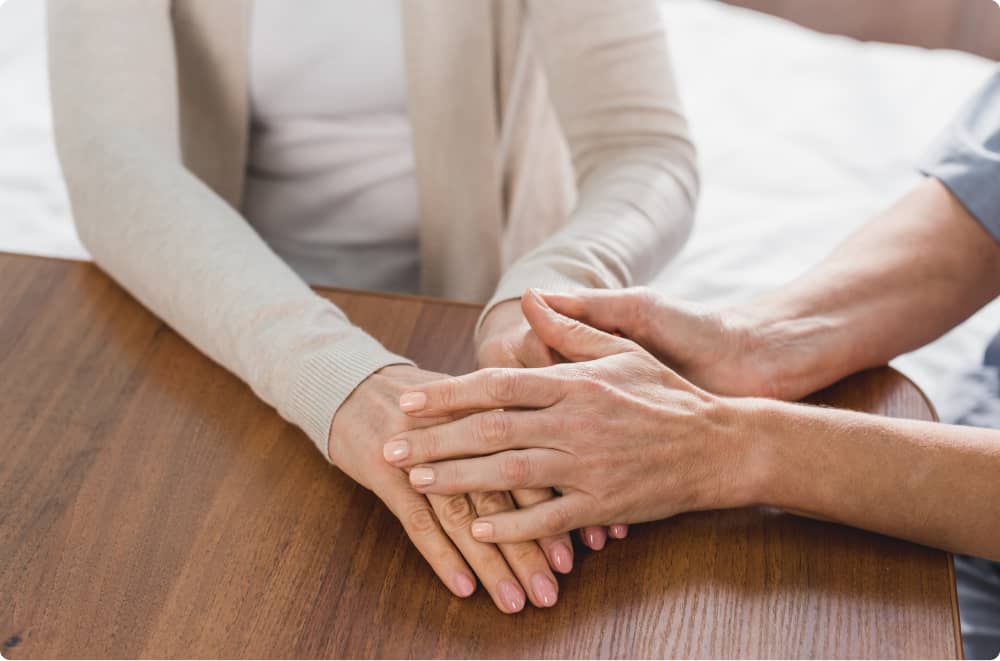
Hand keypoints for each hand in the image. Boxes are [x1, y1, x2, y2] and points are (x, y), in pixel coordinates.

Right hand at [329, 364, 559, 611]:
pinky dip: (442, 556)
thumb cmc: (419, 405)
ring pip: (463, 516)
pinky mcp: (384, 472)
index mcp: (484, 415)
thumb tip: (559, 478)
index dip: (553, 513)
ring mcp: (420, 456)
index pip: (530, 469)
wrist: (349, 384)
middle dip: (529, 549)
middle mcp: (457, 435)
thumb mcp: (466, 406)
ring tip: (513, 601)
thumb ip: (508, 436)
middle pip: (501, 499)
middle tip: (550, 592)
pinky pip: (417, 521)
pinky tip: (463, 587)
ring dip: (490, 563)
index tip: (574, 556)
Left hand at [385, 291, 759, 541]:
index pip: (497, 385)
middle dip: (434, 440)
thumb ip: (571, 329)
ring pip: (509, 473)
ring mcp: (588, 466)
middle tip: (392, 449)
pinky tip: (478, 527)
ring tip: (417, 484)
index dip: (447, 393)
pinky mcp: (603, 504)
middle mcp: (575, 423)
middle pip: (490, 431)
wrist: (721, 444)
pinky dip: (511, 525)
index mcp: (575, 383)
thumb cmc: (668, 393)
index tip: (408, 400)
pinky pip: (548, 518)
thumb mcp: (623, 351)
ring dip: (458, 479)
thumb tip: (533, 297)